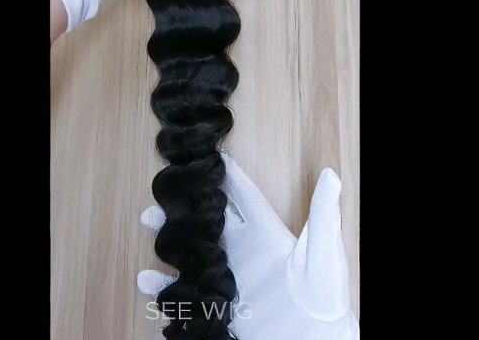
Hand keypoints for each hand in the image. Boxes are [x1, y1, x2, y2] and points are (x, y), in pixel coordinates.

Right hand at [137, 155, 359, 338]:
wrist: (315, 338)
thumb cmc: (325, 294)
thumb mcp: (324, 251)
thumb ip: (323, 215)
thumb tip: (331, 175)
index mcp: (265, 232)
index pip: (242, 196)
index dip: (225, 175)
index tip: (205, 157)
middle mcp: (243, 249)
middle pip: (208, 220)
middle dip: (185, 207)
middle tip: (161, 197)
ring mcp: (230, 275)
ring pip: (193, 251)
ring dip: (170, 239)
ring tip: (147, 226)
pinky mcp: (222, 301)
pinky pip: (190, 290)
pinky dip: (168, 286)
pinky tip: (149, 281)